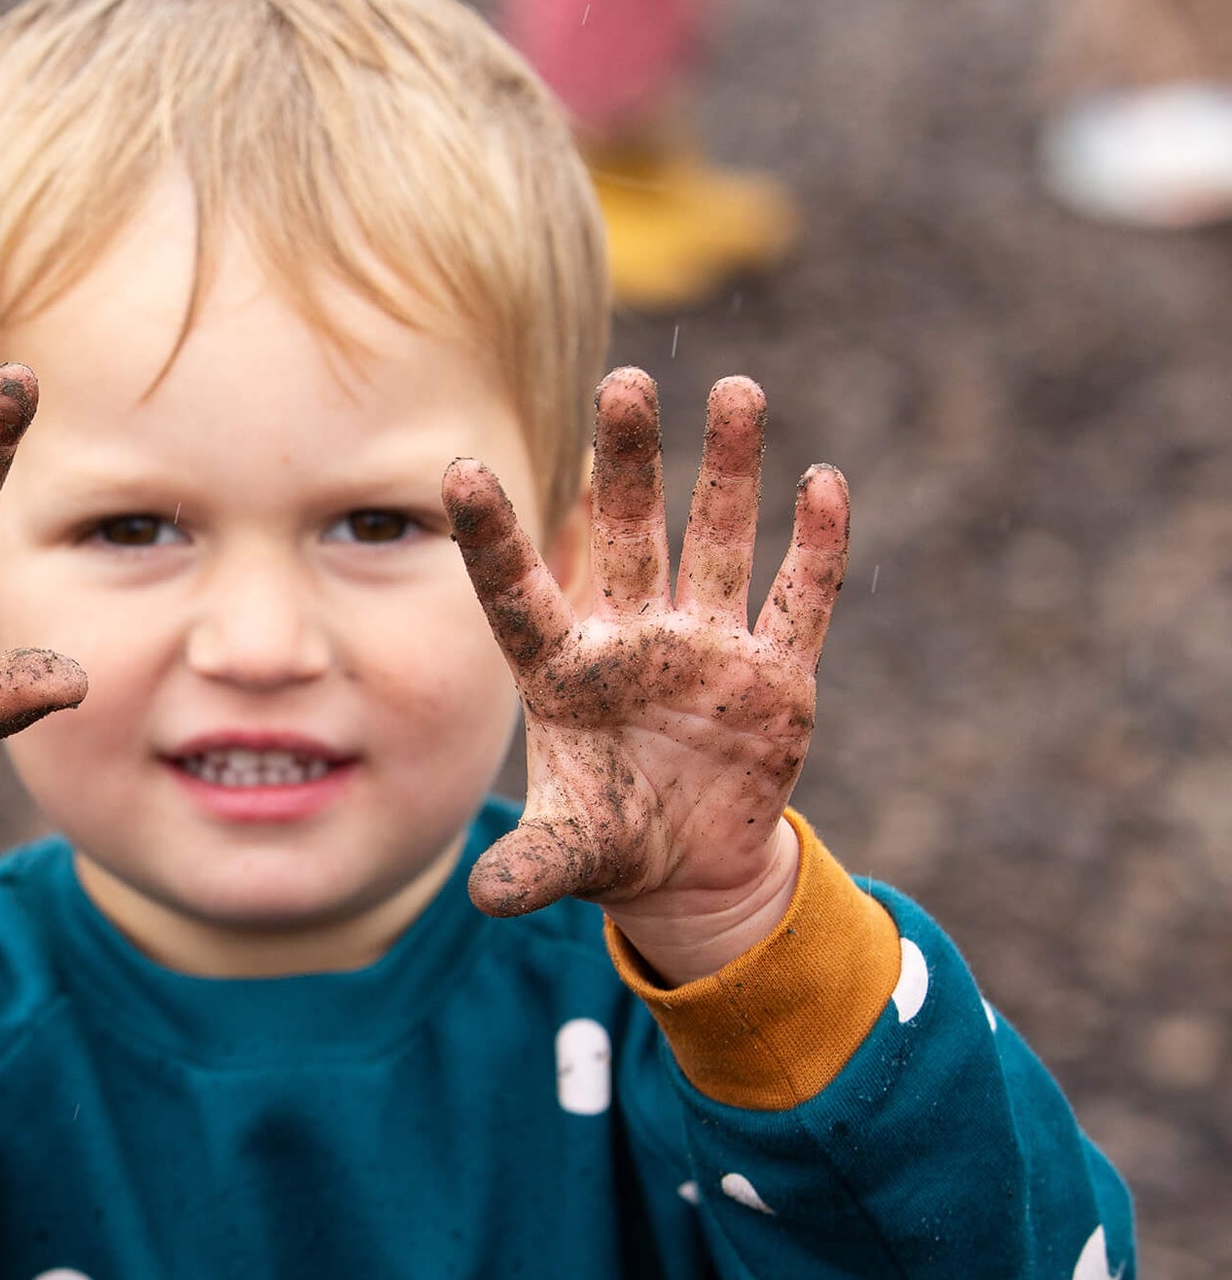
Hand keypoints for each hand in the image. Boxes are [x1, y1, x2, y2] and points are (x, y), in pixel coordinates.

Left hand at [445, 369, 848, 982]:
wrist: (688, 870)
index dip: (491, 536)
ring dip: (728, 470)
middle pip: (625, 535)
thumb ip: (532, 866)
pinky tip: (824, 483)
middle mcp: (632, 639)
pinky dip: (815, 547)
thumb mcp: (569, 855)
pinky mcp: (776, 676)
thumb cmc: (610, 842)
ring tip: (738, 389)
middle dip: (627, 463)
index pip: (518, 590)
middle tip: (623, 382)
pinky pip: (797, 600)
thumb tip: (483, 898)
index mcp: (563, 671)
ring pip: (716, 540)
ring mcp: (707, 649)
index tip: (456, 470)